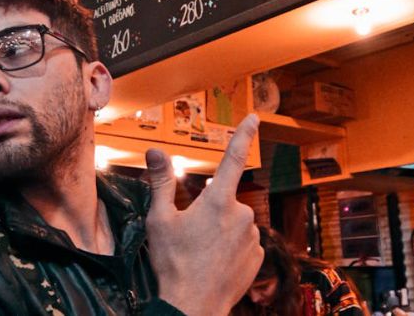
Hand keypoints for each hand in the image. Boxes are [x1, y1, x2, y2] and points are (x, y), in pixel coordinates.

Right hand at [145, 113, 262, 315]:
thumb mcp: (160, 220)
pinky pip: (244, 244)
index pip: (233, 158)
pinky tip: (215, 263)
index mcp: (218, 201)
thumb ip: (161, 182)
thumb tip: (155, 151)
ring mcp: (253, 238)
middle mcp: (242, 215)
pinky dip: (232, 249)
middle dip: (211, 211)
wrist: (193, 307)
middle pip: (225, 201)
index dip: (244, 135)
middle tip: (191, 235)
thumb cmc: (173, 263)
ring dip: (222, 231)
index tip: (254, 117)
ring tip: (201, 253)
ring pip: (236, 223)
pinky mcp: (258, 257)